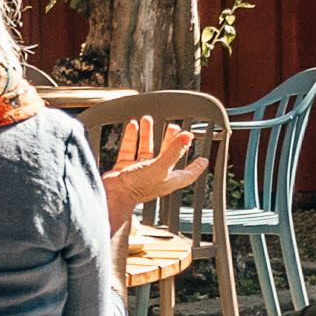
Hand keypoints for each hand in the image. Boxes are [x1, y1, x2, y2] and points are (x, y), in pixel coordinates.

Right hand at [102, 121, 200, 238]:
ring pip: (146, 149)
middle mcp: (155, 175)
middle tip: (173, 128)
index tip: (204, 160)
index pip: (188, 173)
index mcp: (168, 179)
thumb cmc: (137, 187)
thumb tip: (187, 137)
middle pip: (167, 155)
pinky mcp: (125, 168)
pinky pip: (129, 149)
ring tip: (148, 120)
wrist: (112, 195)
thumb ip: (173, 151)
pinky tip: (132, 127)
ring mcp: (139, 171)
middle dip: (170, 141)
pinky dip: (131, 137)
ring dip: (148, 134)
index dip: (196, 166)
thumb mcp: (160, 167)